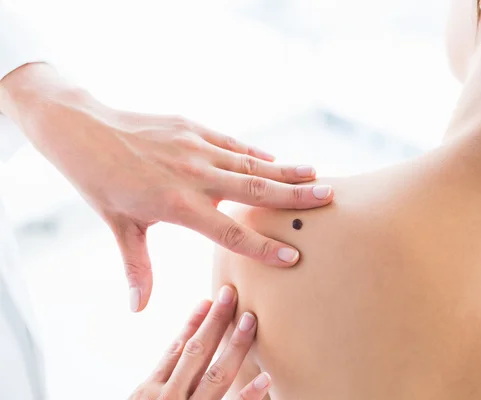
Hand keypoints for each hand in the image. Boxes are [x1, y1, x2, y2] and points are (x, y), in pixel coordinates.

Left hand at [0, 63, 333, 310]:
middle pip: (254, 190)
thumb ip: (138, 267)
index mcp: (178, 206)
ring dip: (285, 170)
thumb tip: (137, 309)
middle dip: (293, 197)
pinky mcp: (193, 128)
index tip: (293, 257)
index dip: (262, 247)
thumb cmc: (101, 183)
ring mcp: (196, 148)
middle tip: (328, 198)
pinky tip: (277, 158)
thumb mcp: (119, 227)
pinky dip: (257, 153)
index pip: (230, 232)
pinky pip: (233, 144)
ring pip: (250, 164)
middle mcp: (195, 176)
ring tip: (316, 175)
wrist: (84, 130)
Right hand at [130, 286, 269, 399]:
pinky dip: (248, 396)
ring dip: (234, 346)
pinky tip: (265, 378)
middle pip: (196, 353)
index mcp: (148, 390)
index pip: (175, 348)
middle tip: (231, 294)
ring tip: (251, 321)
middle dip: (215, 322)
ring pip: (214, 375)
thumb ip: (159, 379)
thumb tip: (178, 349)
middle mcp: (166, 399)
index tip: (206, 300)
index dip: (192, 322)